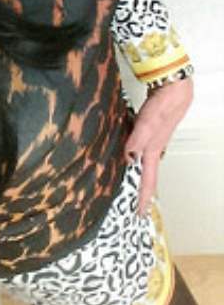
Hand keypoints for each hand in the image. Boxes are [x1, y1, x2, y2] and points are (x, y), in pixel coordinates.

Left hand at [125, 77, 192, 215]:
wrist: (175, 90)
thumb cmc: (162, 106)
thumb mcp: (147, 123)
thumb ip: (137, 139)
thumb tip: (128, 158)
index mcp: (152, 152)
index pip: (148, 181)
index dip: (143, 198)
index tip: (140, 215)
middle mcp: (153, 150)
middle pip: (146, 176)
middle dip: (140, 192)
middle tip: (133, 205)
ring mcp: (153, 141)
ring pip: (143, 164)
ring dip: (137, 176)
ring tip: (130, 187)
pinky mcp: (150, 131)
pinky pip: (140, 150)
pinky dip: (134, 158)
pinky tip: (128, 157)